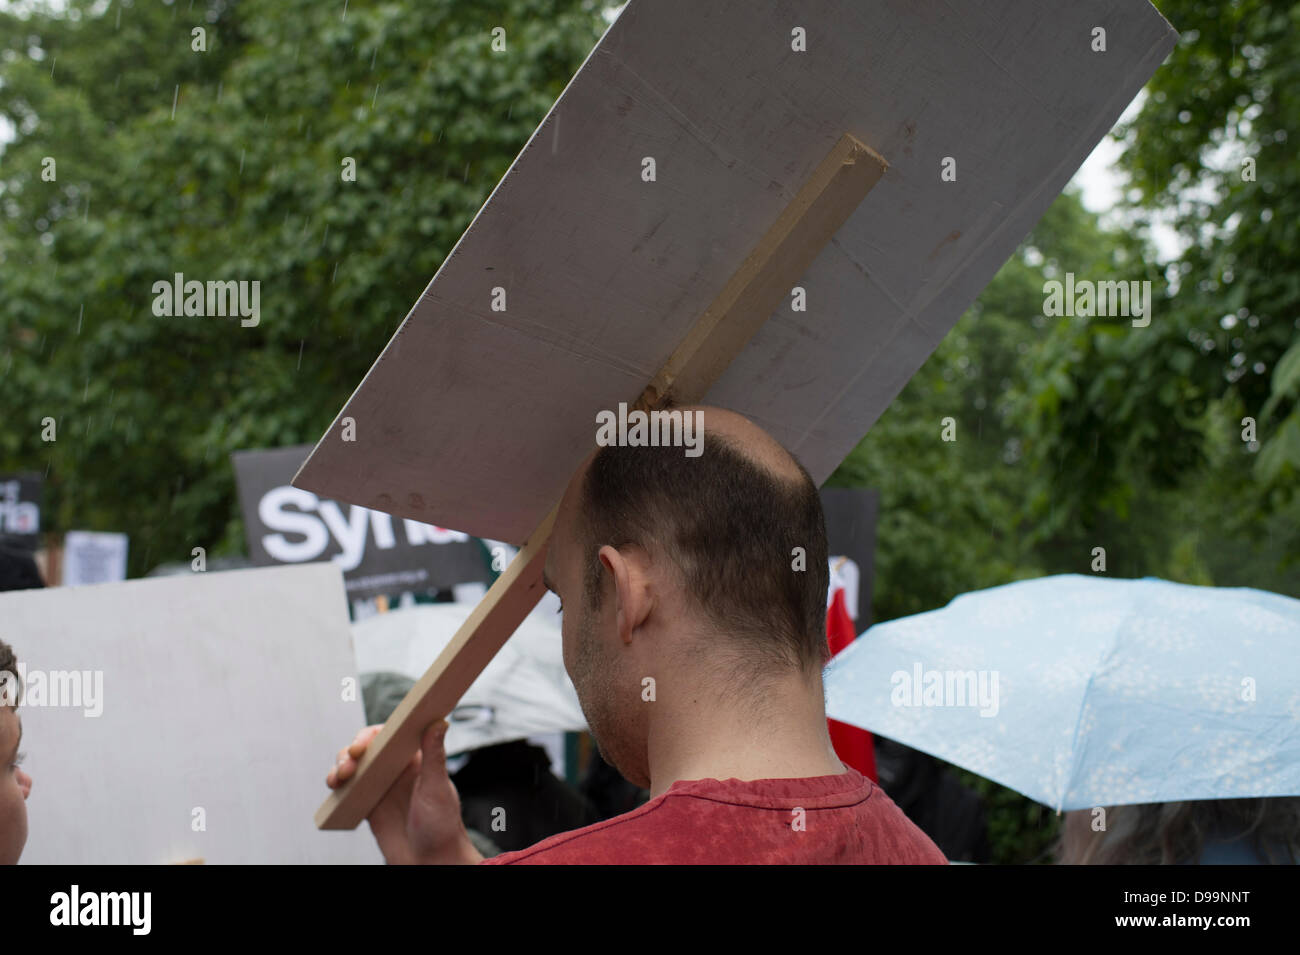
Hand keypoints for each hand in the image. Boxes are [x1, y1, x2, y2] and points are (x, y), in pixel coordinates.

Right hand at [327, 721, 483, 864]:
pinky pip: (348, 788)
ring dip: (341, 766)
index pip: (391, 733)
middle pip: (367, 748)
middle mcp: (397, 768)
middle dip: (352, 751)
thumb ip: (434, 755)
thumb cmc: (442, 826)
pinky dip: (338, 784)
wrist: (430, 862)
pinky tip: (335, 788)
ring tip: (338, 779)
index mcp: (416, 758)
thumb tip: (439, 721)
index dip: (372, 733)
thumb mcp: (437, 788)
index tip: (362, 743)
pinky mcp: (369, 804)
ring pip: (354, 766)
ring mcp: (382, 785)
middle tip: (349, 764)